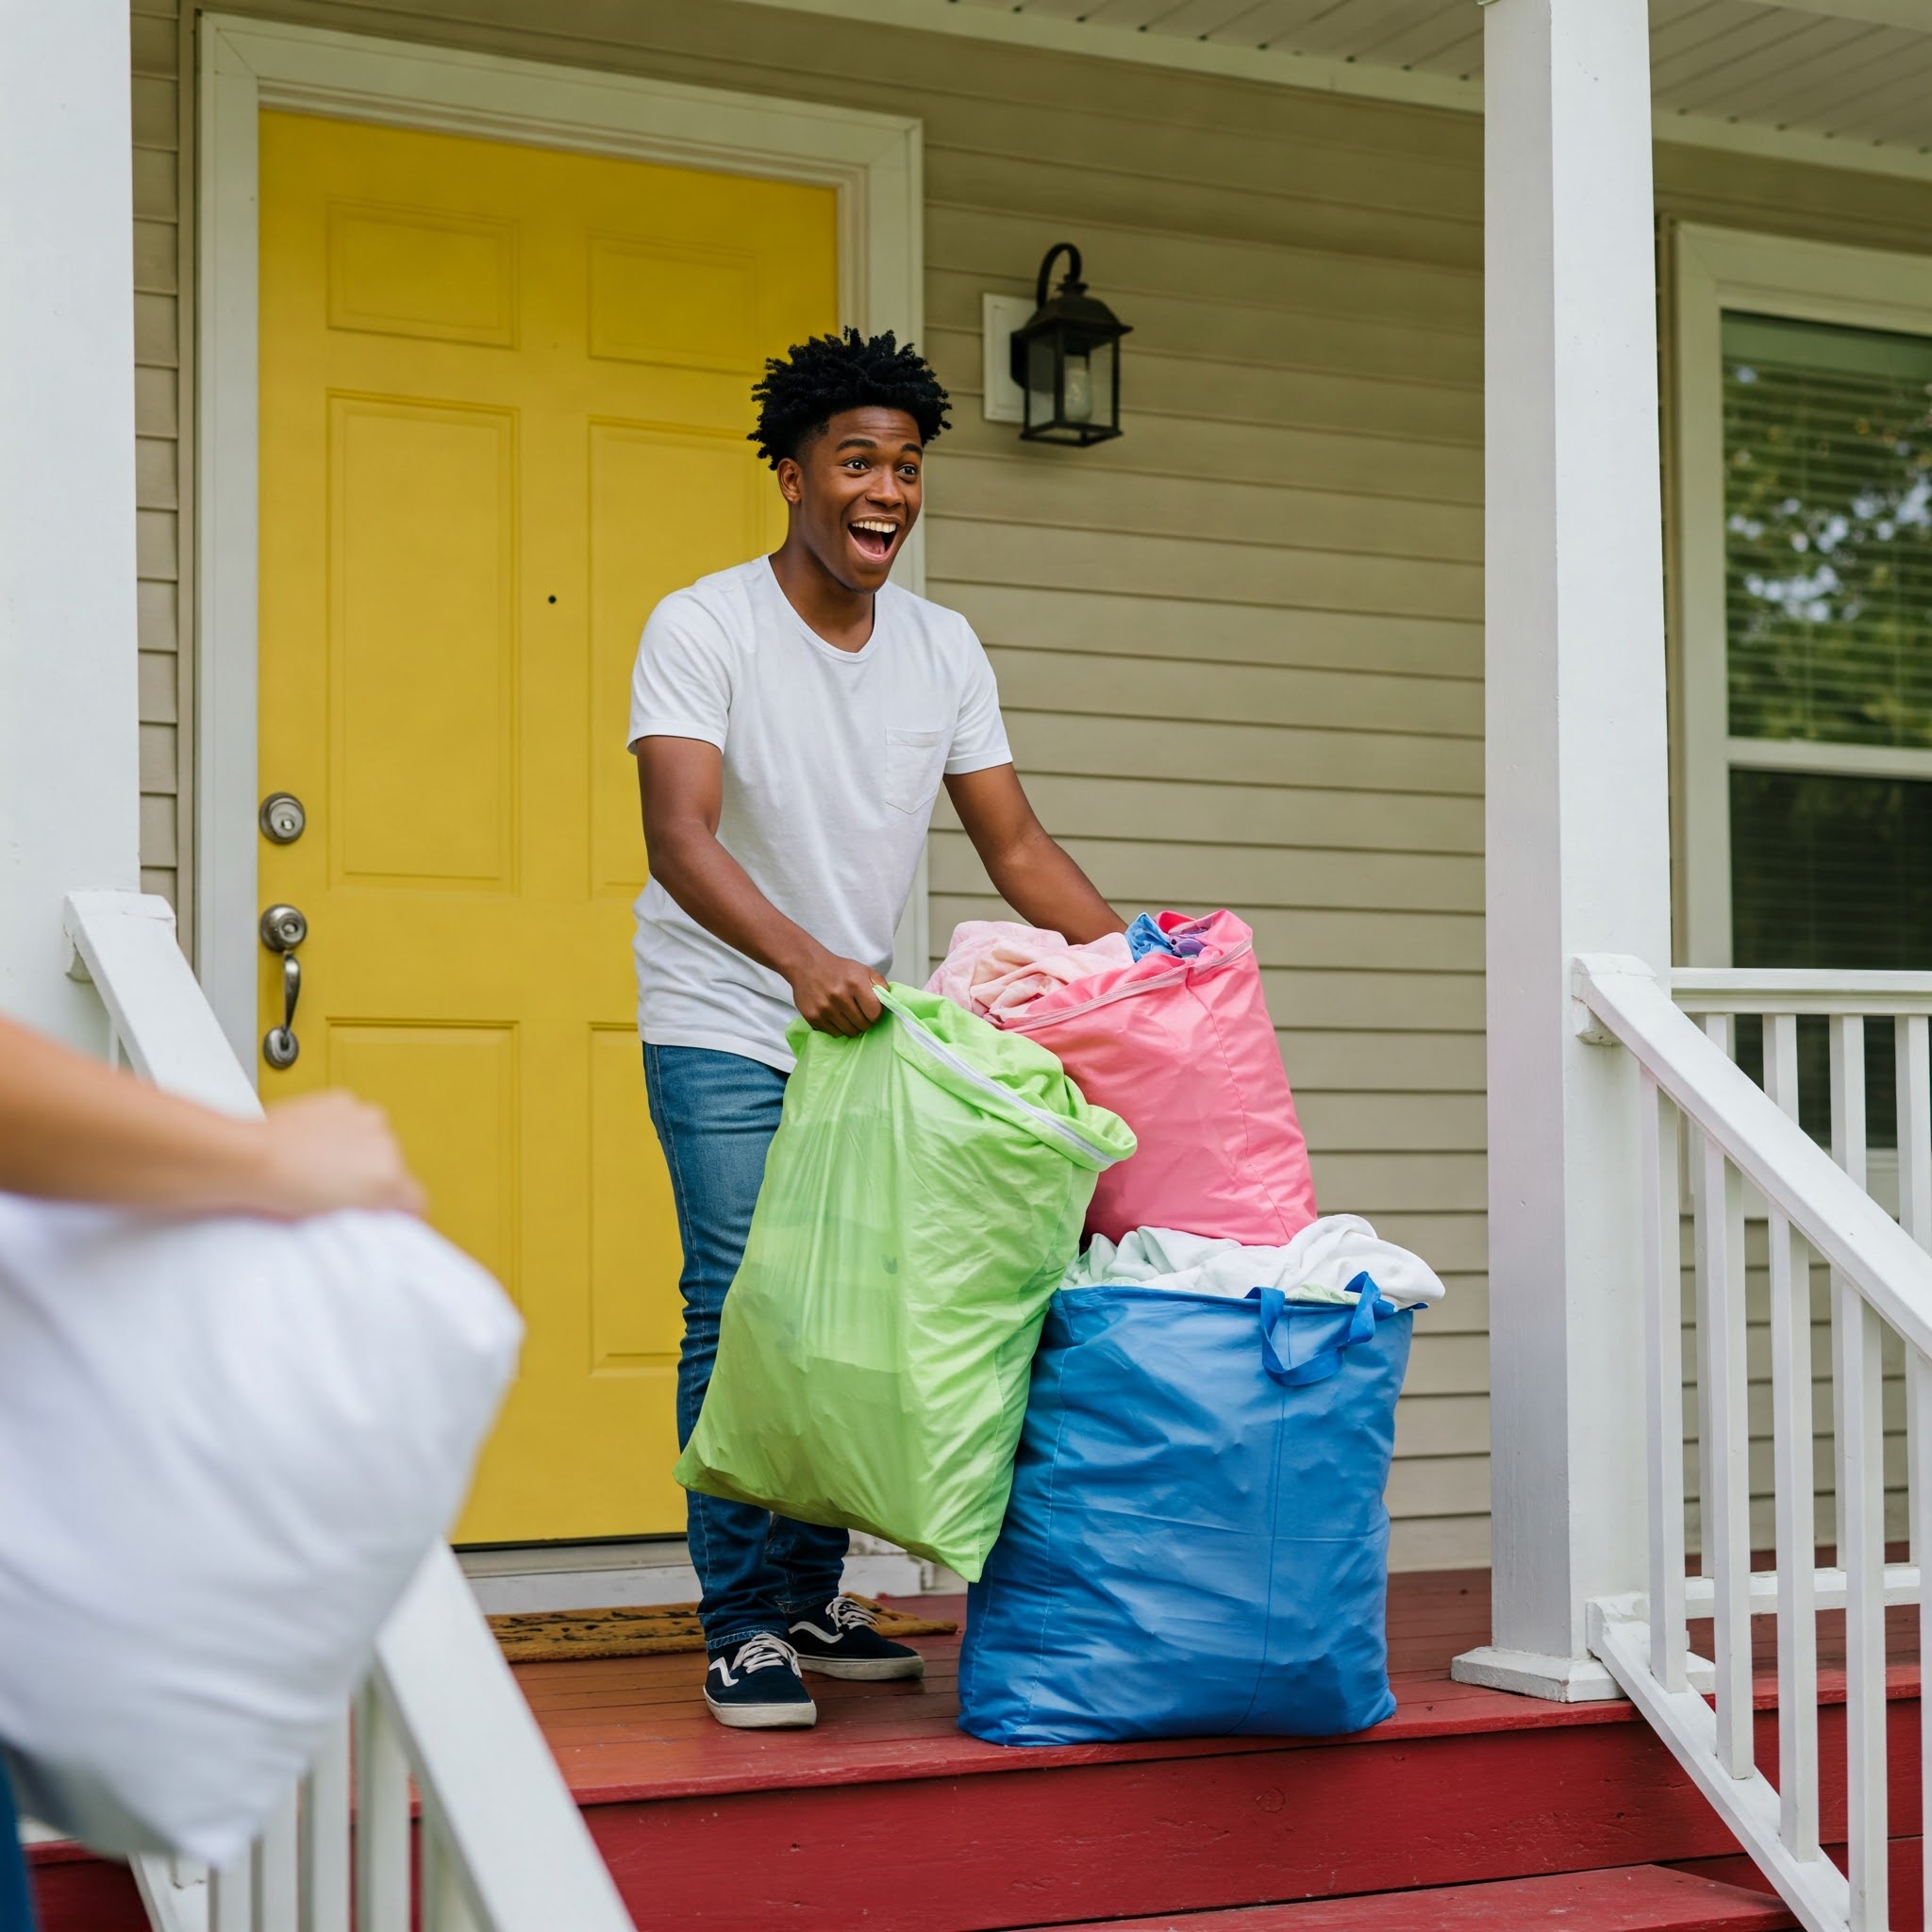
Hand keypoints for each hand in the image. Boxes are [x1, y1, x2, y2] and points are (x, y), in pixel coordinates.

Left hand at [246, 1092, 426, 1219]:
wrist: (247, 1157)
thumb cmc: (280, 1189)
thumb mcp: (337, 1218)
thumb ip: (372, 1211)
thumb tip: (385, 1209)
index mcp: (389, 1178)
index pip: (415, 1199)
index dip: (397, 1209)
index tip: (380, 1212)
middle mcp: (385, 1143)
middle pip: (393, 1167)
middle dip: (371, 1176)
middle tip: (336, 1189)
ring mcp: (365, 1118)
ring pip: (374, 1140)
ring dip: (357, 1149)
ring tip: (322, 1164)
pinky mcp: (343, 1100)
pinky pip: (353, 1118)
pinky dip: (340, 1127)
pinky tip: (315, 1141)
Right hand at [788, 946, 886, 1037]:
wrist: (806, 965)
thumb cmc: (838, 970)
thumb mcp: (863, 970)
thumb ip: (880, 984)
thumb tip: (890, 1002)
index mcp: (855, 983)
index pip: (875, 1013)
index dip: (876, 1014)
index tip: (872, 1011)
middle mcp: (839, 996)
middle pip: (863, 1025)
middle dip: (865, 1022)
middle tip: (860, 1014)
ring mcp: (825, 1008)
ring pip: (849, 1032)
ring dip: (852, 1027)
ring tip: (848, 1016)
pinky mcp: (813, 1017)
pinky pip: (834, 1033)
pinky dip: (838, 1028)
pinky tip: (836, 1017)